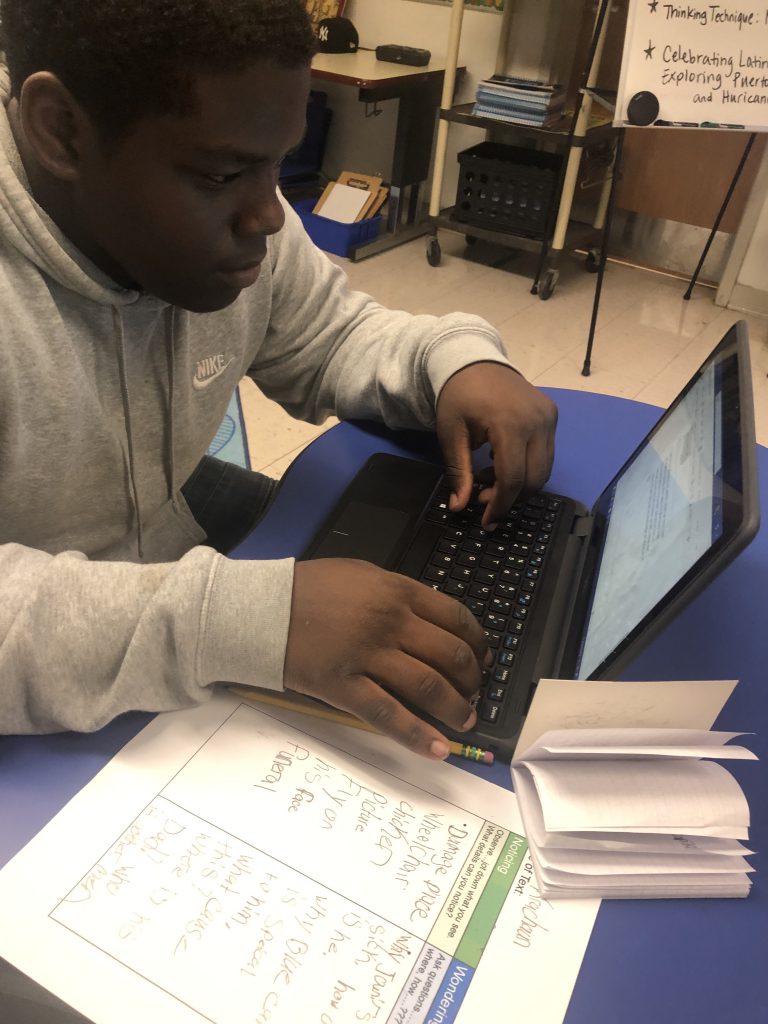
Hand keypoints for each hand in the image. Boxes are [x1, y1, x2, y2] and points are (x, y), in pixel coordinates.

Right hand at [283, 558, 487, 758]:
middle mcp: (391, 622)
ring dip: (455, 708)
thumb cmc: (310, 588)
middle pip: (451, 655)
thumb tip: (435, 619)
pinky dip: (417, 735)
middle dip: (472, 679)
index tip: (484, 658)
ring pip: (428, 686)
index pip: (457, 619)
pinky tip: (438, 749)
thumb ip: (400, 594)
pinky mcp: (344, 687)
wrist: (262, 607)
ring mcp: (368, 656)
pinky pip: (389, 715)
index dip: (479, 643)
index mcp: (398, 592)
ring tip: (465, 721)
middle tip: (474, 693)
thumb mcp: (362, 574)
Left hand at [436, 362, 557, 528]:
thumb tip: (458, 507)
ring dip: (520, 484)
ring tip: (490, 480)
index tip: (486, 520)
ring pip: (545, 469)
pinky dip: (528, 466)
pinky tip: (503, 462)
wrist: (474, 360)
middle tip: (484, 499)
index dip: (500, 505)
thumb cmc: (458, 397)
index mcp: (510, 423)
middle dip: (511, 498)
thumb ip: (458, 472)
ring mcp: (549, 417)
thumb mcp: (451, 434)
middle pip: (534, 479)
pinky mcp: (552, 415)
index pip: (513, 478)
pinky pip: (546, 453)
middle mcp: (537, 421)